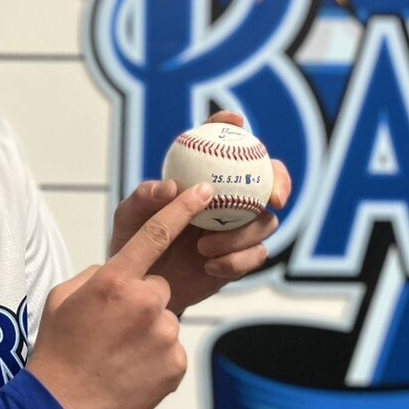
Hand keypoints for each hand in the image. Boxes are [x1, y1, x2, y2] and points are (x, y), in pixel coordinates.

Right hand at [26, 183, 213, 408]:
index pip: (155, 234)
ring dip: (148, 329)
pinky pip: (172, 347)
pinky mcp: (176, 362)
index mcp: (114, 280)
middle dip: (142, 299)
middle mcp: (144, 302)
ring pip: (165, 318)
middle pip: (158, 286)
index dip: (181, 209)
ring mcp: (164, 334)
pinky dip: (156, 355)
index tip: (202, 192)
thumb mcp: (64, 298)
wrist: (65, 403)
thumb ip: (96, 275)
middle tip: (115, 324)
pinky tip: (131, 367)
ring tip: (120, 350)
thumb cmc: (60, 349)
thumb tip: (117, 272)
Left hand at [108, 111, 292, 314]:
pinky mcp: (242, 258)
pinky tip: (210, 267)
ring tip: (203, 248)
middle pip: (267, 178)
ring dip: (241, 234)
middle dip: (279, 180)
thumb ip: (145, 197)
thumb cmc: (134, 239)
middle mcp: (227, 197)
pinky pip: (257, 255)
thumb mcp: (129, 215)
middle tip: (273, 196)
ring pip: (266, 222)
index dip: (230, 125)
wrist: (142, 285)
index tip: (236, 122)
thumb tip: (172, 187)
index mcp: (201, 177)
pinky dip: (237, 261)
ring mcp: (238, 228)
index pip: (220, 141)